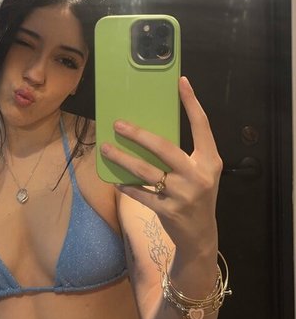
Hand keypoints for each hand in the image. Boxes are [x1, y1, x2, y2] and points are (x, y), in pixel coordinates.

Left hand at [99, 76, 221, 249]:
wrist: (202, 236)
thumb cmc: (198, 195)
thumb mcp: (201, 171)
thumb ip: (186, 152)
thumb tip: (153, 128)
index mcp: (210, 160)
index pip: (202, 126)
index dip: (192, 103)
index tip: (181, 82)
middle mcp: (198, 175)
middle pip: (164, 147)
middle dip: (139, 135)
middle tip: (118, 124)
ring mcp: (183, 194)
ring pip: (146, 171)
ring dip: (123, 158)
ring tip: (107, 148)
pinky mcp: (168, 211)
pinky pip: (141, 193)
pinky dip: (127, 186)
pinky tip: (115, 179)